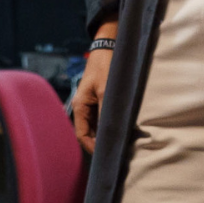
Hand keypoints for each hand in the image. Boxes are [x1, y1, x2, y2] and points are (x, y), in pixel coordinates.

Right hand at [70, 23, 117, 153]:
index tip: (107, 155)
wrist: (109, 47)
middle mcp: (83, 107)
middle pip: (90, 132)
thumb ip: (108, 112)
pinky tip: (123, 128)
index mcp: (80, 106)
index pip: (82, 135)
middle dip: (102, 142)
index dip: (93, 147)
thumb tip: (113, 133)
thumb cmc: (106, 66)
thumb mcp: (107, 90)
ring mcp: (92, 104)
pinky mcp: (100, 100)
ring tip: (122, 142)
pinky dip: (112, 124)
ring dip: (108, 133)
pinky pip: (104, 117)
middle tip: (117, 151)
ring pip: (98, 126)